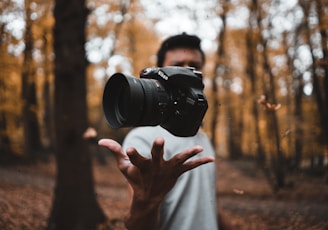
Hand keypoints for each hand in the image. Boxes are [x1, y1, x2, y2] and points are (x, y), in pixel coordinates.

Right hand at [98, 137, 214, 228]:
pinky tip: (212, 158)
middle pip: (156, 158)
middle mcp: (155, 169)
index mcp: (141, 167)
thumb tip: (100, 141)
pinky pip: (190, 167)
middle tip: (159, 141)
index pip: (134, 159)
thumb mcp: (123, 167)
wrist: (148, 198)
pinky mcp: (176, 173)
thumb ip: (114, 151)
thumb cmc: (135, 179)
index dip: (132, 154)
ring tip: (198, 148)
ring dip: (188, 154)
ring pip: (178, 161)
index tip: (129, 148)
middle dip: (158, 150)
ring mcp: (167, 172)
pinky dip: (200, 163)